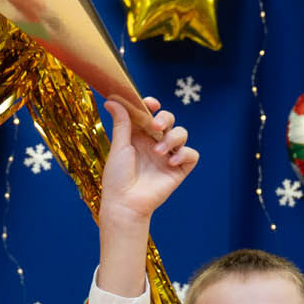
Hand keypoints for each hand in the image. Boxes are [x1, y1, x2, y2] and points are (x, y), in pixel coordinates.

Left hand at [97, 93, 196, 224]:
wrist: (125, 203)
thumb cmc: (117, 177)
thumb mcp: (119, 147)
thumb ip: (121, 123)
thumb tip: (112, 100)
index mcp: (139, 135)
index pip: (150, 113)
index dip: (152, 105)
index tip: (150, 104)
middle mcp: (154, 142)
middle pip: (169, 120)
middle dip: (165, 118)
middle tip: (155, 126)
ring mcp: (168, 155)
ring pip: (182, 134)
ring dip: (172, 138)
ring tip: (158, 151)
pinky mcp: (179, 169)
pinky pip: (191, 155)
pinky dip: (184, 154)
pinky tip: (171, 161)